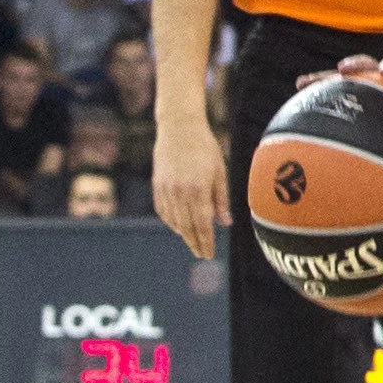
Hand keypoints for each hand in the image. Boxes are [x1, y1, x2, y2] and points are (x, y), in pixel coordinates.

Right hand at [152, 111, 230, 261]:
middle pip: (187, 226)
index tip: (209, 254)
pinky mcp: (157, 185)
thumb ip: (221, 199)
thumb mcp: (219, 172)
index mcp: (198, 190)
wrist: (179, 128)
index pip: (202, 224)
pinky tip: (178, 227)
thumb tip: (225, 223)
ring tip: (192, 243)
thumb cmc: (205, 148)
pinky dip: (170, 221)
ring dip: (183, 234)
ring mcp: (165, 189)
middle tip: (202, 254)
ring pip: (173, 220)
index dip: (206, 241)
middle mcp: (179, 193)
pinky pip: (162, 210)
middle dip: (195, 243)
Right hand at [303, 53, 382, 145]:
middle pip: (372, 68)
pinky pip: (337, 94)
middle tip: (348, 68)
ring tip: (306, 83)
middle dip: (361, 68)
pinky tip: (298, 89)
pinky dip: (319, 89)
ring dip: (330, 79)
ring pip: (349, 79)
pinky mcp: (363, 93)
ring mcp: (374, 85)